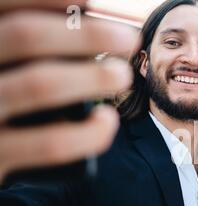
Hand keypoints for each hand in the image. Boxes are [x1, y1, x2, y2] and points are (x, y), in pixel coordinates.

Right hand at [0, 0, 139, 182]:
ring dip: (93, 76)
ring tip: (122, 75)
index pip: (5, 5)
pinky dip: (89, 132)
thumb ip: (23, 46)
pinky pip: (51, 143)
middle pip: (26, 36)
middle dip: (87, 34)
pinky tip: (107, 121)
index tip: (88, 0)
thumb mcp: (2, 64)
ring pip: (41, 84)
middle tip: (129, 39)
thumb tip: (82, 12)